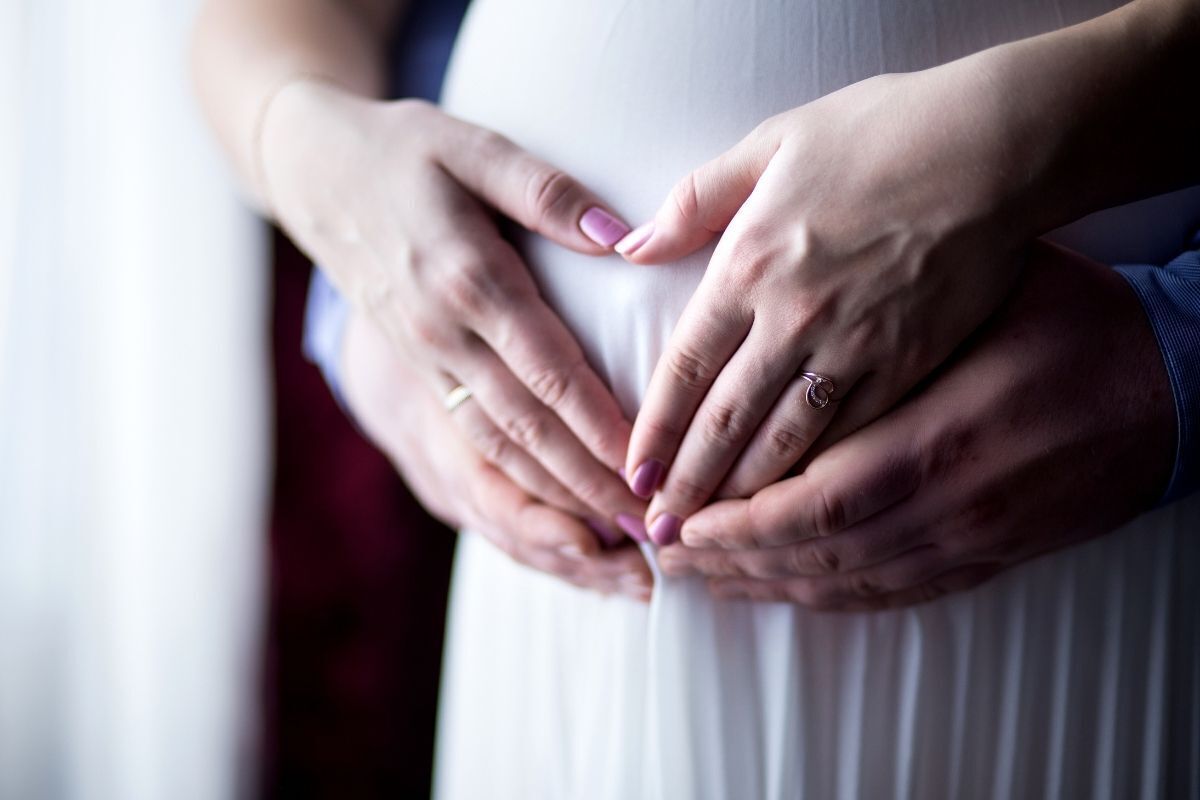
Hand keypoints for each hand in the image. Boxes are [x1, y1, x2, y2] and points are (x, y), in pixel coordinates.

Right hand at [263, 80, 646, 536]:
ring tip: (614, 532)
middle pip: (527, 426)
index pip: (548, 369)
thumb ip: (548, 193)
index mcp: (468, 279)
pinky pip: (472, 438)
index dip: (600, 423)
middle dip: (589, 482)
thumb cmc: (402, 151)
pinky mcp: (419, 369)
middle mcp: (444, 334)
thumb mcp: (472, 147)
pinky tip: (554, 504)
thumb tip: (623, 238)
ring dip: (555, 496)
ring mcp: (426, 359)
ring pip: (497, 446)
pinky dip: (515, 479)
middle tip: (648, 523)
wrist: (312, 173)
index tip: (649, 463)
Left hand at [619, 64, 1037, 542]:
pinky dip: (816, 479)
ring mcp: (854, 349)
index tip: (633, 475)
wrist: (993, 144)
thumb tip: (631, 246)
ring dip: (742, 496)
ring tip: (713, 536)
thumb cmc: (880, 133)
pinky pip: (852, 438)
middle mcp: (792, 319)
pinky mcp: (911, 366)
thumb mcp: (770, 144)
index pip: (682, 369)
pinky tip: (794, 510)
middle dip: (688, 483)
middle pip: (725, 421)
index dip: (654, 431)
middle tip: (662, 530)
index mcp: (748, 267)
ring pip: (784, 444)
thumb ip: (693, 201)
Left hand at [658, 242, 1173, 610]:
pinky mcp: (992, 555)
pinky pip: (896, 593)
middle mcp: (950, 496)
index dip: (736, 514)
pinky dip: (830, 596)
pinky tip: (785, 591)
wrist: (1179, 388)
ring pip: (850, 577)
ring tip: (702, 575)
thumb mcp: (993, 284)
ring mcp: (973, 535)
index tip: (675, 512)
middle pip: (817, 544)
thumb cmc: (1077, 315)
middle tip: (665, 550)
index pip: (812, 489)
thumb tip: (792, 305)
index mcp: (940, 425)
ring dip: (766, 580)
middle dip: (731, 552)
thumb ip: (891, 307)